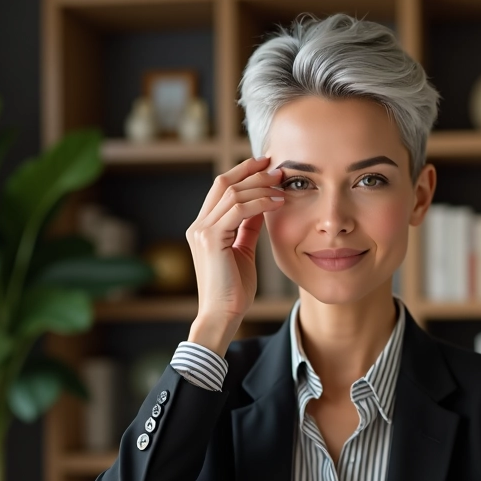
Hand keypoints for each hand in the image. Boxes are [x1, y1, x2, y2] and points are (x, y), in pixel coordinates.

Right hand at [184, 156, 283, 353]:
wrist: (222, 315)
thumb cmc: (233, 291)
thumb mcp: (243, 252)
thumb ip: (248, 228)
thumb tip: (262, 207)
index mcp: (203, 227)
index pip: (221, 189)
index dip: (243, 173)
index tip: (267, 165)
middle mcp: (198, 225)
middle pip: (224, 183)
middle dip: (252, 171)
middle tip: (277, 167)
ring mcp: (202, 231)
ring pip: (232, 193)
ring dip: (260, 186)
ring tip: (282, 186)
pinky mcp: (211, 239)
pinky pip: (238, 210)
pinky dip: (260, 203)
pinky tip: (277, 203)